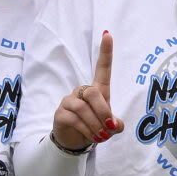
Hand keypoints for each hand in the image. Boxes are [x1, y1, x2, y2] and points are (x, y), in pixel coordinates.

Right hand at [52, 30, 121, 151]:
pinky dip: (87, 130)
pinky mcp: (60, 113)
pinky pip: (74, 119)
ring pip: (83, 108)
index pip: (102, 68)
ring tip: (101, 137)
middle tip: (110, 128)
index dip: (105, 52)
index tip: (107, 35)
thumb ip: (116, 124)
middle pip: (93, 92)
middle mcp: (82, 91)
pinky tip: (92, 137)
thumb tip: (114, 125)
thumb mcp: (110, 126)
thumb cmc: (95, 127)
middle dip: (104, 111)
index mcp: (97, 90)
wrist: (75, 141)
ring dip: (96, 125)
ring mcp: (69, 100)